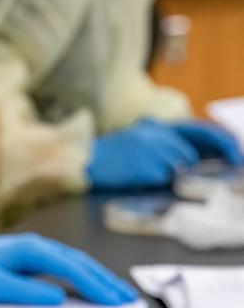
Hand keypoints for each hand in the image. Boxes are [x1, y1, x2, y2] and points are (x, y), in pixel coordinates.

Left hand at [0, 234, 137, 305]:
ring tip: (118, 295)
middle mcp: (36, 246)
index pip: (71, 267)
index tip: (115, 301)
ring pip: (74, 263)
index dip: (95, 285)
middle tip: (127, 300)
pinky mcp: (30, 260)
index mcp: (30, 249)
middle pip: (79, 262)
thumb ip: (26, 292)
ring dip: (97, 278)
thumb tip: (60, 298)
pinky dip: (82, 278)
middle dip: (104, 280)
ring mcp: (34, 251)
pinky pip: (64, 268)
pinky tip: (91, 289)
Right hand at [87, 119, 241, 190]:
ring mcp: (151, 150)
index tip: (236, 155)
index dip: (222, 143)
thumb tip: (195, 156)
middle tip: (181, 169)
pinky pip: (160, 180)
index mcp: (155, 125)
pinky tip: (133, 177)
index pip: (200, 131)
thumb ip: (165, 143)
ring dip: (162, 174)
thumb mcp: (139, 139)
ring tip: (139, 171)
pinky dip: (150, 182)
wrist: (81, 161)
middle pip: (187, 154)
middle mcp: (156, 134)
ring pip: (176, 169)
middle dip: (182, 165)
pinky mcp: (145, 168)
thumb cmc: (111, 155)